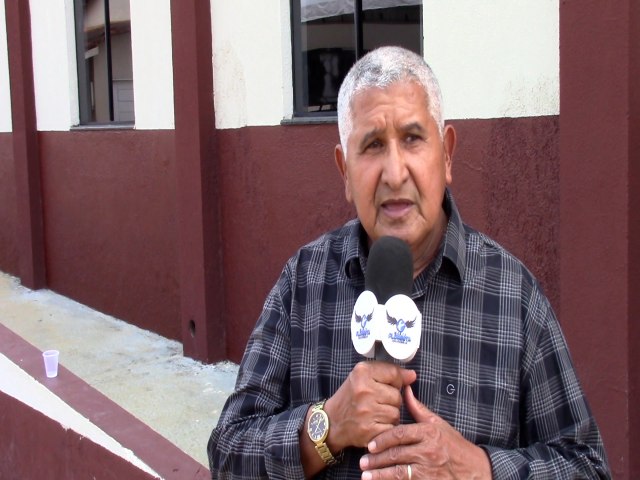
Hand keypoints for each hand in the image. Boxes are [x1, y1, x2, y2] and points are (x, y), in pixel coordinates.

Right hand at [324, 361, 415, 451]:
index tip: (385, 385)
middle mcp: (363, 390)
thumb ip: (388, 372)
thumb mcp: (364, 377)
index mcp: (362, 373)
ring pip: (396, 413)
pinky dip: (386, 428)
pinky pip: (392, 428)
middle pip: (397, 395)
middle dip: (391, 400)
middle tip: (376, 402)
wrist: (332, 421)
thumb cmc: (351, 397)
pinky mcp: (369, 430)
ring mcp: (366, 411)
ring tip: (375, 413)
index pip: (394, 373)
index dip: (394, 381)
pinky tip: (375, 424)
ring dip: (389, 415)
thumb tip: (412, 375)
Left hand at [359, 385, 491, 478]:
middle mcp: (428, 450)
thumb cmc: (454, 445)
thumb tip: (405, 389)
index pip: (399, 434)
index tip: (370, 445)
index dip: (382, 440)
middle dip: (377, 459)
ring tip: (366, 475)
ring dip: (380, 474)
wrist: (475, 469)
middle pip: (396, 454)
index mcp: (428, 432)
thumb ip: (418, 409)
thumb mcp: (438, 424)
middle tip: (363, 461)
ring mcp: (429, 469)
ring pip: (399, 471)